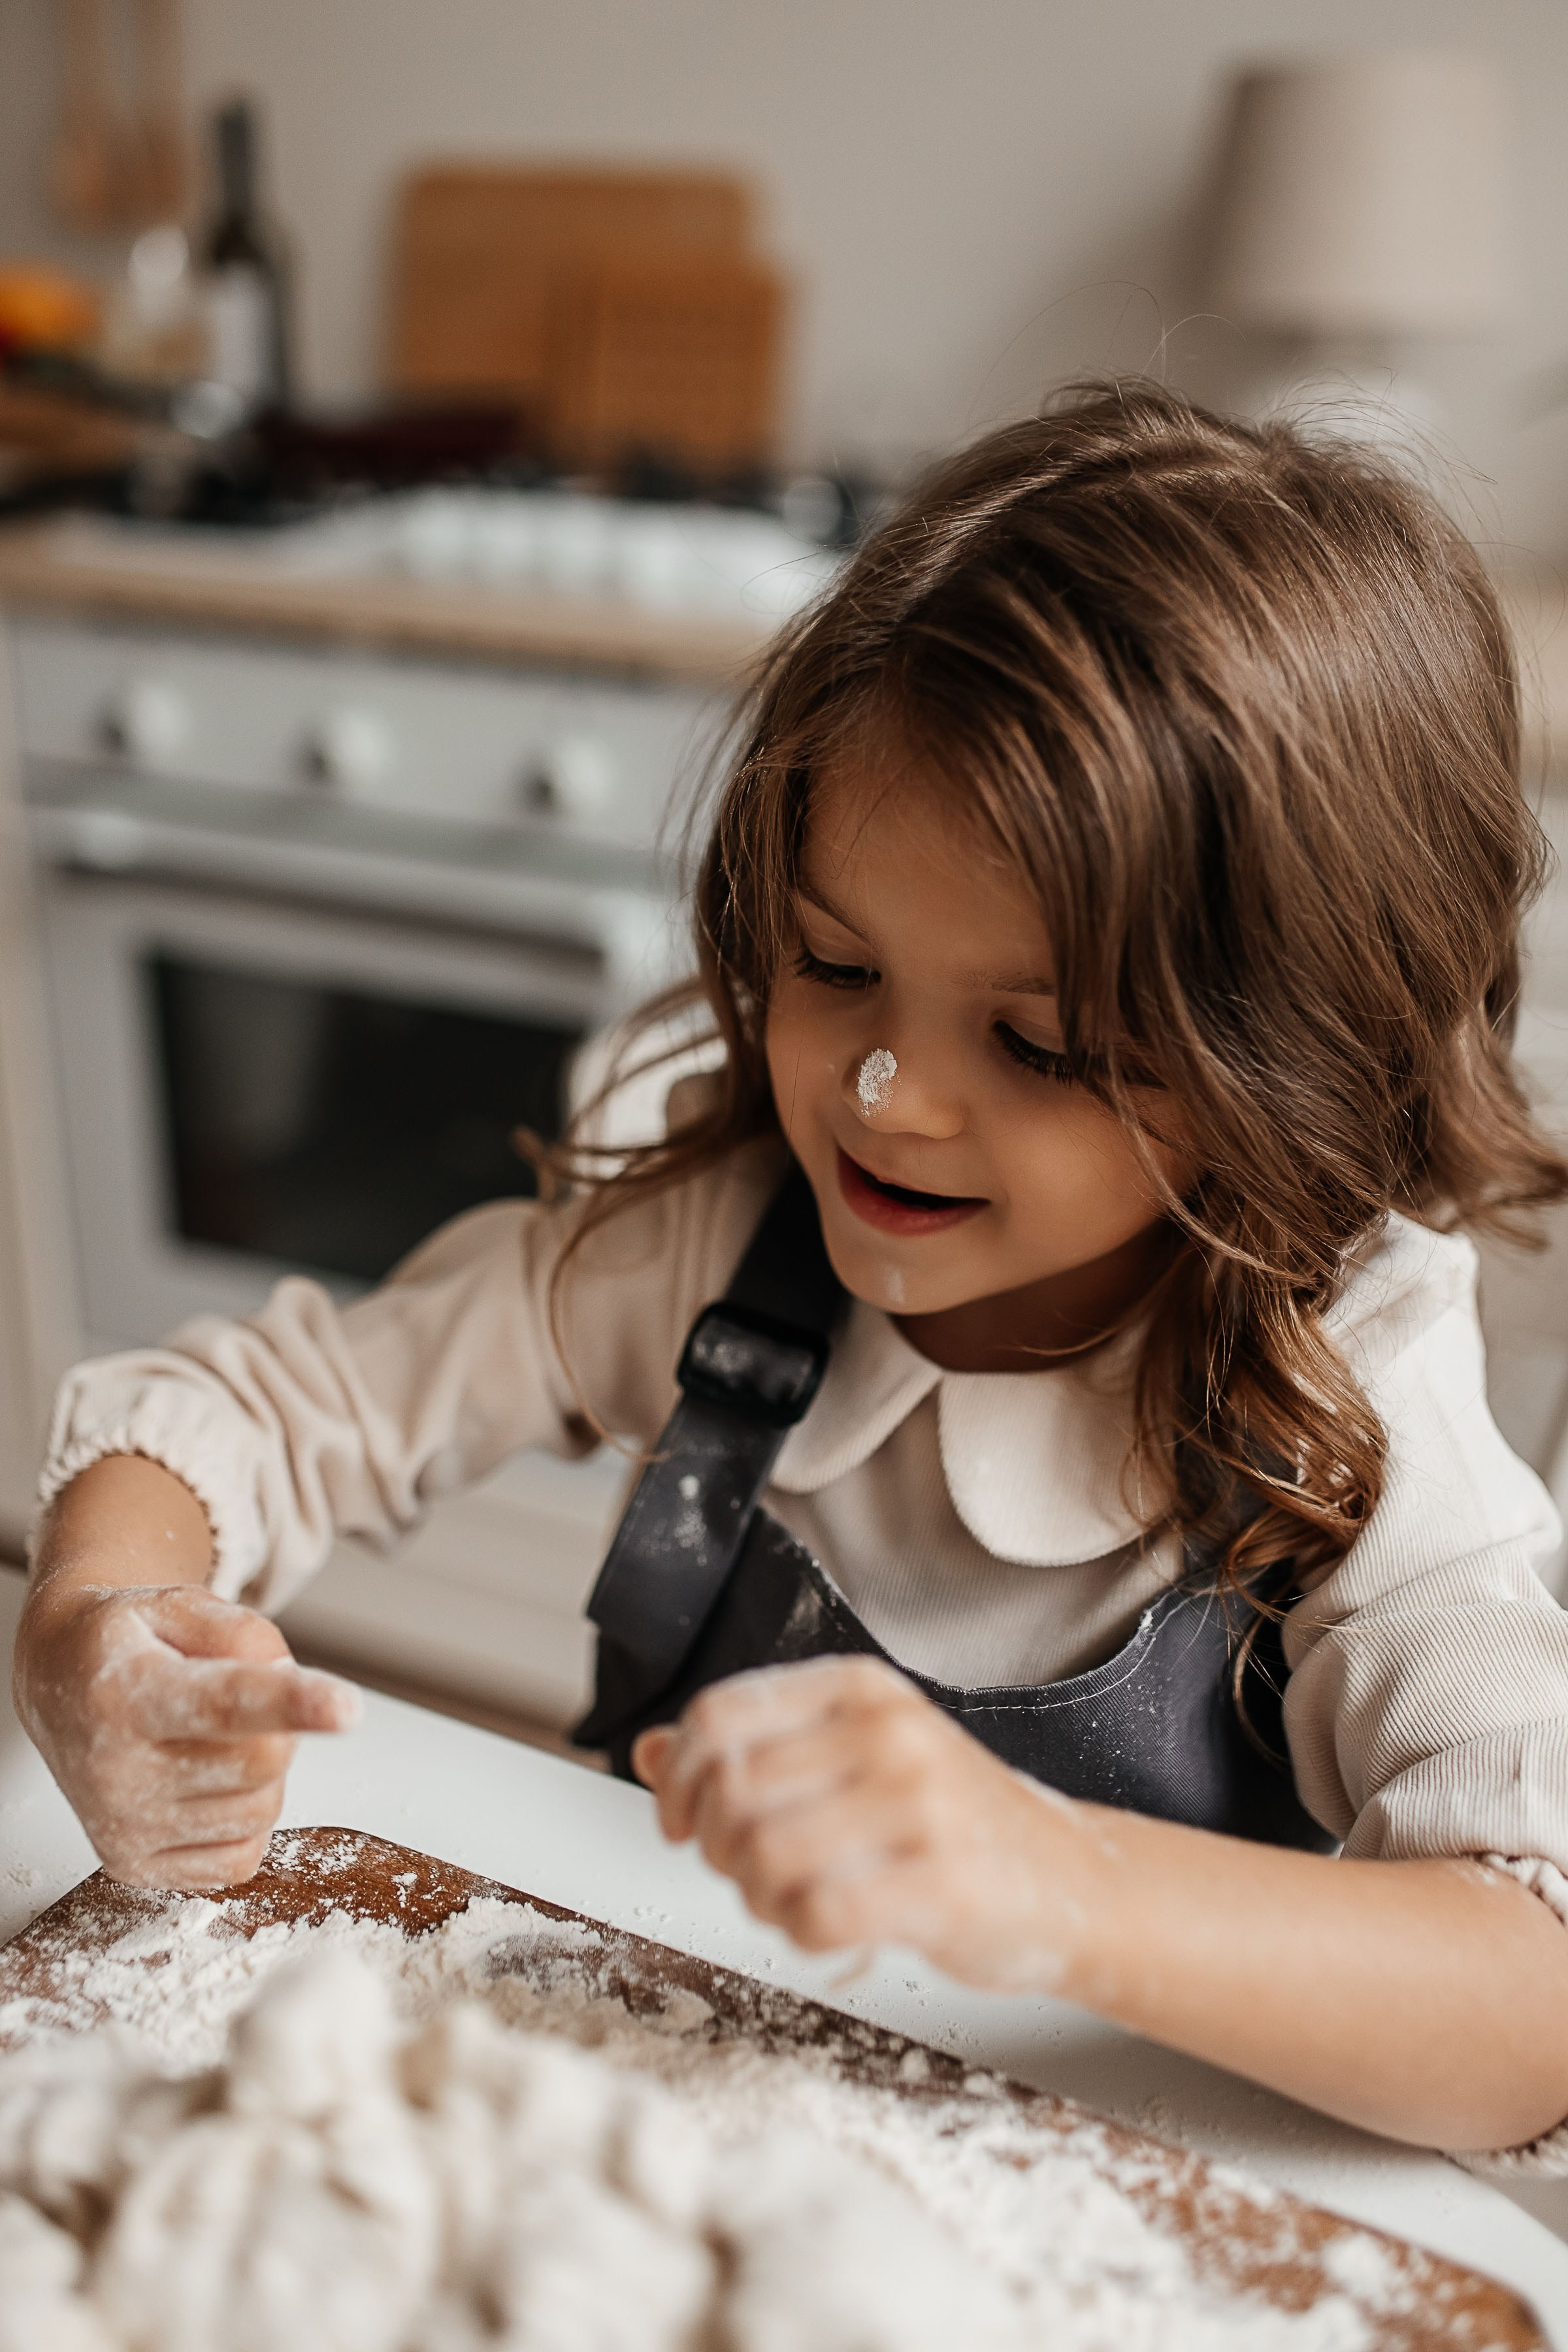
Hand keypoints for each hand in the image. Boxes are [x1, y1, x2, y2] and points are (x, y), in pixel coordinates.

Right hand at [13, 1580, 358, 1888]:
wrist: (59, 1686)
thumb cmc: (129, 1645)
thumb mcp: (182, 1605)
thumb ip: (247, 1635)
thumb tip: (293, 1690)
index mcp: (126, 1693)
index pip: (224, 1703)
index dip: (291, 1704)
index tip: (346, 1708)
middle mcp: (115, 1770)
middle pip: (265, 1761)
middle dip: (277, 1724)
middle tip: (233, 1697)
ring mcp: (122, 1828)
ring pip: (262, 1809)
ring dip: (260, 1771)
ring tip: (205, 1737)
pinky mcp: (133, 1869)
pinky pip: (241, 1857)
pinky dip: (242, 1818)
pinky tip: (201, 1783)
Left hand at [633, 1656, 1100, 1993]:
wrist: (1072, 1881)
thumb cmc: (949, 1821)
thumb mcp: (852, 1759)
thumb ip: (754, 1751)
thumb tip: (649, 1752)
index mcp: (859, 1689)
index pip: (718, 1715)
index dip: (679, 1778)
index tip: (683, 1821)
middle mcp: (887, 1732)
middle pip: (730, 1791)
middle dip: (718, 1848)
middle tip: (750, 1870)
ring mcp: (919, 1805)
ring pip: (761, 1855)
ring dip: (757, 1896)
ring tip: (793, 1898)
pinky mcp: (940, 1883)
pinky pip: (813, 1915)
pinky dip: (800, 1933)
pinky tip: (828, 1926)